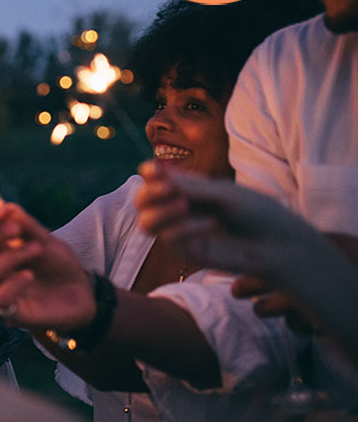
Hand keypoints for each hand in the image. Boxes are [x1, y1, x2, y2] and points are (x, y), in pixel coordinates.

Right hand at [0, 201, 94, 329]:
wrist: (84, 292)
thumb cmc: (58, 264)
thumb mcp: (44, 238)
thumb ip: (25, 224)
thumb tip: (5, 207)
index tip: (3, 208)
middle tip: (16, 229)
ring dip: (10, 257)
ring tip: (37, 249)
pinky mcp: (11, 313)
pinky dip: (13, 283)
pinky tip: (30, 275)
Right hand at [134, 161, 339, 329]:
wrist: (279, 245)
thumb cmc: (258, 214)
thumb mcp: (222, 193)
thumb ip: (187, 185)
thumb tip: (149, 169)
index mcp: (189, 189)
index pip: (155, 180)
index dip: (149, 174)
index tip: (153, 170)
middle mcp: (180, 209)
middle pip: (142, 201)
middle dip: (149, 193)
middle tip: (168, 189)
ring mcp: (182, 231)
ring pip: (147, 223)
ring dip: (161, 212)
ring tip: (184, 206)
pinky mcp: (188, 252)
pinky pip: (169, 238)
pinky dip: (185, 228)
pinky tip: (209, 225)